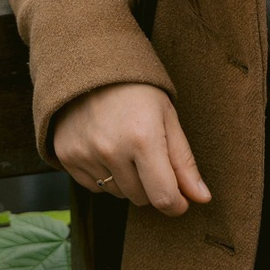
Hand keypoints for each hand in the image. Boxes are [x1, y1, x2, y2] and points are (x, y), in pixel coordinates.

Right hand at [51, 82, 211, 214]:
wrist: (91, 65)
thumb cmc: (136, 90)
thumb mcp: (168, 118)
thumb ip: (184, 162)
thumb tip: (202, 198)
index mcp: (143, 138)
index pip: (164, 197)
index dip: (177, 204)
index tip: (181, 199)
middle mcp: (111, 149)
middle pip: (141, 199)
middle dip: (151, 185)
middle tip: (149, 155)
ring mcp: (85, 154)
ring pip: (118, 193)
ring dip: (127, 180)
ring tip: (124, 146)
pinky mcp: (67, 156)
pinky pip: (94, 186)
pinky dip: (104, 175)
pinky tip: (105, 148)